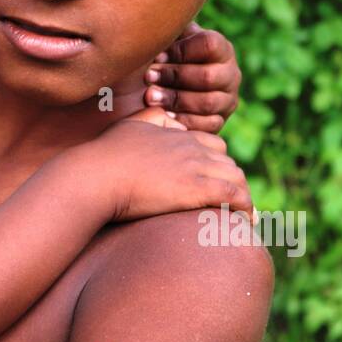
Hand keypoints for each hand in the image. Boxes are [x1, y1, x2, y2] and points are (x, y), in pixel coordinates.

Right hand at [64, 106, 253, 222]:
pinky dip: (246, 208)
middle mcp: (192, 147)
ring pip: (237, 178)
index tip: (215, 184)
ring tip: (241, 218)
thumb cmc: (105, 155)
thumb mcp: (131, 125)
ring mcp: (196, 166)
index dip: (217, 165)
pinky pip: (235, 196)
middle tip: (230, 207)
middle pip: (229, 162)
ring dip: (243, 197)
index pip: (214, 146)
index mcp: (178, 134)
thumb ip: (152, 117)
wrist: (96, 175)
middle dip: (232, 183)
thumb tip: (171, 120)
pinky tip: (245, 223)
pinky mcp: (197, 188)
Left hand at [142, 21, 241, 132]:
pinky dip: (184, 121)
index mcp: (220, 48)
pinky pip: (208, 125)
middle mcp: (230, 73)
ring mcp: (227, 99)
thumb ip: (169, 24)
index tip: (156, 54)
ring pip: (208, 102)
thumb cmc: (160, 57)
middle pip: (208, 76)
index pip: (209, 45)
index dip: (181, 51)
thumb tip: (160, 7)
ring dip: (176, 99)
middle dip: (175, 76)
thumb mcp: (166, 38)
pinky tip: (164, 117)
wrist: (156, 90)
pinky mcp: (219, 122)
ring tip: (150, 97)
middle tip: (148, 76)